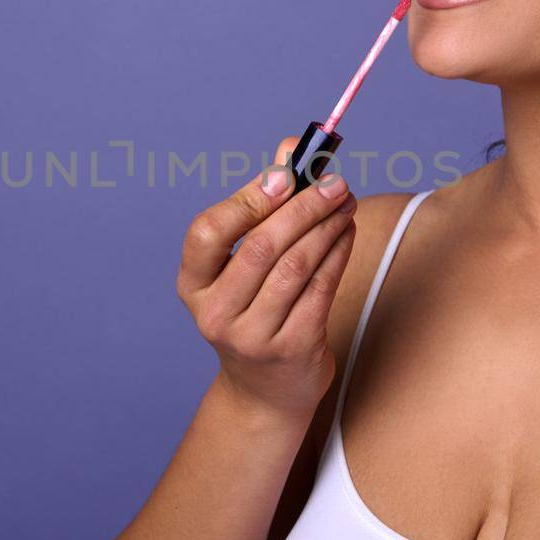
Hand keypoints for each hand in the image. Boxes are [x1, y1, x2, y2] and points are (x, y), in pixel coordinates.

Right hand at [176, 136, 357, 416]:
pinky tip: (346, 232)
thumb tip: (290, 147)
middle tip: (334, 182)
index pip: (206, 234)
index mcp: (193, 286)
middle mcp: (215, 313)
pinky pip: (321, 288)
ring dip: (327, 226)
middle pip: (262, 247)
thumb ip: (261, 204)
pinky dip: (338, 253)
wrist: (264, 391)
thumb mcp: (241, 265)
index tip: (284, 175)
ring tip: (345, 202)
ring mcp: (253, 336)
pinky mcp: (293, 348)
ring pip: (297, 266)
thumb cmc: (253, 309)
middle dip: (304, 207)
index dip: (245, 200)